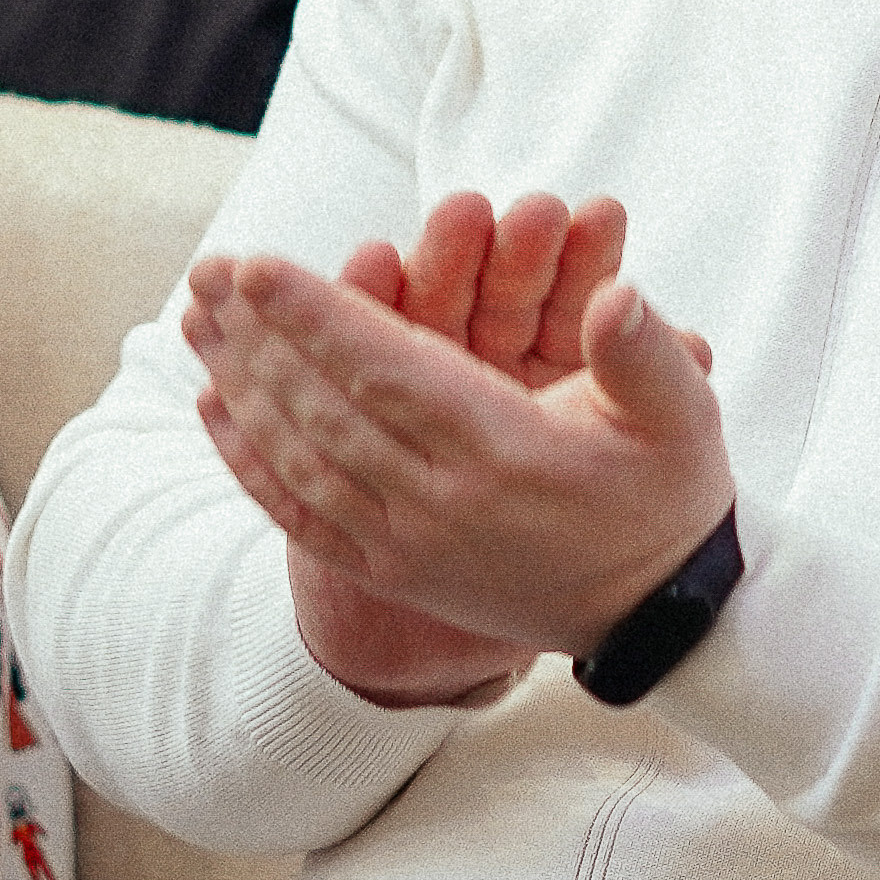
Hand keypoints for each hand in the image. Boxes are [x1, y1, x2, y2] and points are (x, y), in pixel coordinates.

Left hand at [183, 227, 733, 674]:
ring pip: (302, 457)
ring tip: (194, 321)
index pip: (388, 371)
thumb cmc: (669, 494)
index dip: (317, 315)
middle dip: (257, 334)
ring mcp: (412, 544)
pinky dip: (251, 462)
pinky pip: (304, 515)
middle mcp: (443, 503)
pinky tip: (214, 409)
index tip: (257, 264)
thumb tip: (614, 294)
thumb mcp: (685, 415)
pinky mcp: (397, 572)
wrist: (657, 615)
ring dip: (240, 384)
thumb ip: (647, 352)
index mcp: (507, 452)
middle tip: (205, 270)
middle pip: (325, 408)